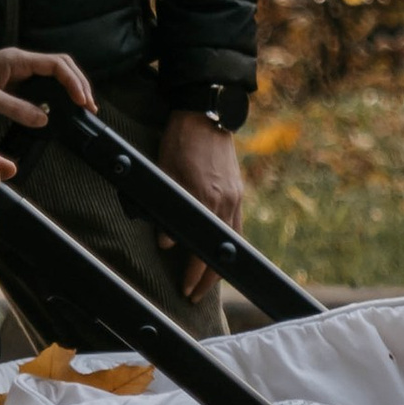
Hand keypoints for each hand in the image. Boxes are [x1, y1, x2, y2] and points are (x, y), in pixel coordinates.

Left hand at [0, 46, 94, 130]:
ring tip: (83, 108)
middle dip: (79, 83)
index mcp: (16, 59)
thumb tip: (44, 119)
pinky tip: (63, 110)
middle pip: (61, 66)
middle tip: (90, 106)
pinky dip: (58, 96)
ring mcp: (20, 72)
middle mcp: (21, 62)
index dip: (73, 80)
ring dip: (71, 88)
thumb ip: (14, 107)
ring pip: (55, 75)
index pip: (55, 64)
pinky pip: (44, 86)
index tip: (82, 100)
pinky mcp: (16, 84)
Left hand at [158, 109, 243, 301]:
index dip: (194, 273)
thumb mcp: (165, 171)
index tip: (185, 288)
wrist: (205, 110)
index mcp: (206, 197)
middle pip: (222, 251)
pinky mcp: (238, 190)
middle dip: (209, 277)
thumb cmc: (180, 139)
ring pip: (233, 241)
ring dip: (220, 263)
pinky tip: (218, 250)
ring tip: (207, 279)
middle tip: (194, 294)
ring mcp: (235, 195)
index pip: (202, 248)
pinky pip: (236, 224)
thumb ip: (167, 208)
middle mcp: (225, 200)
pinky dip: (228, 243)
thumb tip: (166, 241)